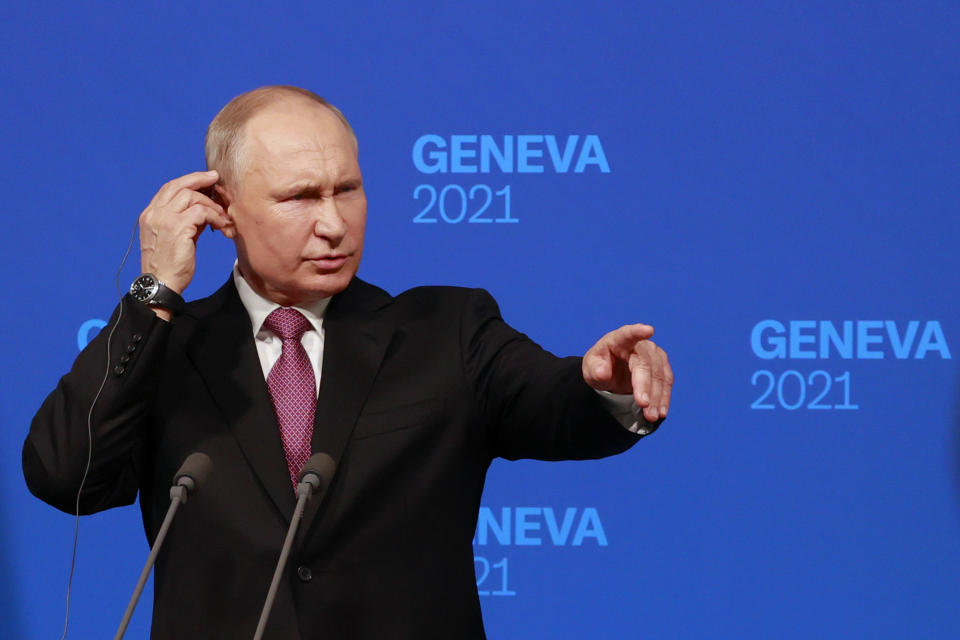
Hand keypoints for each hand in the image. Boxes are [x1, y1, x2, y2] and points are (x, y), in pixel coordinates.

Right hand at [138, 170, 229, 297]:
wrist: (161, 284)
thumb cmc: (169, 265)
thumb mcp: (175, 237)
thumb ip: (186, 221)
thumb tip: (205, 209)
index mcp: (150, 215)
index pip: (169, 188)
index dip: (189, 180)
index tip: (206, 179)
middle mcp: (154, 214)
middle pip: (179, 185)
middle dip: (200, 179)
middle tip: (217, 180)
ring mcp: (164, 219)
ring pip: (192, 196)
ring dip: (211, 205)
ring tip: (222, 217)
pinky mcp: (177, 228)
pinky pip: (201, 212)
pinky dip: (215, 216)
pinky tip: (221, 226)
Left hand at [582, 324, 672, 423]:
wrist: (611, 372)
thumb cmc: (600, 366)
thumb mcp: (590, 369)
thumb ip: (595, 370)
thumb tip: (603, 372)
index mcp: (618, 340)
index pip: (627, 334)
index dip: (637, 332)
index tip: (648, 330)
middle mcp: (639, 344)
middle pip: (645, 365)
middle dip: (645, 386)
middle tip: (643, 405)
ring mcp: (653, 355)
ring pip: (659, 375)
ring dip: (657, 397)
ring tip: (652, 415)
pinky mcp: (662, 367)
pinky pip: (666, 383)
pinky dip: (663, 398)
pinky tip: (660, 412)